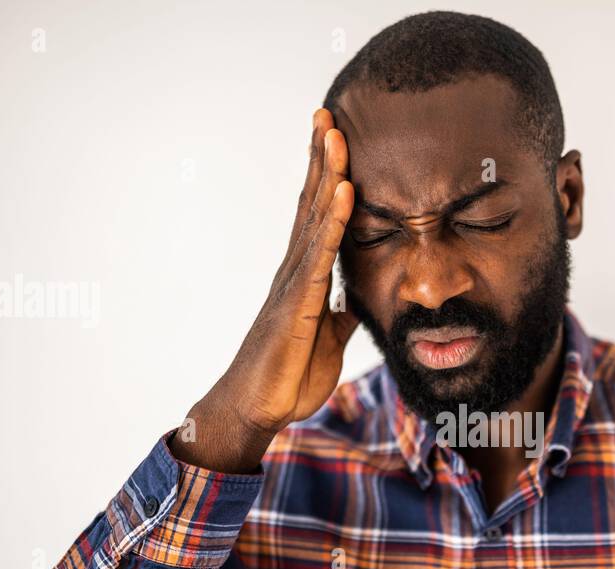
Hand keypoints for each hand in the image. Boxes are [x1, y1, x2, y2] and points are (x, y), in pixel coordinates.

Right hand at [173, 108, 356, 472]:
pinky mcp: (296, 305)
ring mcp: (293, 284)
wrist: (259, 410)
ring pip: (313, 219)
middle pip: (311, 202)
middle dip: (321, 158)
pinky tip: (345, 194)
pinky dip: (334, 223)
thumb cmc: (287, 376)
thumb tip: (356, 302)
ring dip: (326, 175)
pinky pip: (318, 257)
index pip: (318, 215)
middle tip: (327, 112)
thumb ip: (340, 314)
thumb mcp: (328, 340)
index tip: (335, 136)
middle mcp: (295, 269)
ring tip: (334, 133)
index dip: (327, 176)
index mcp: (304, 275)